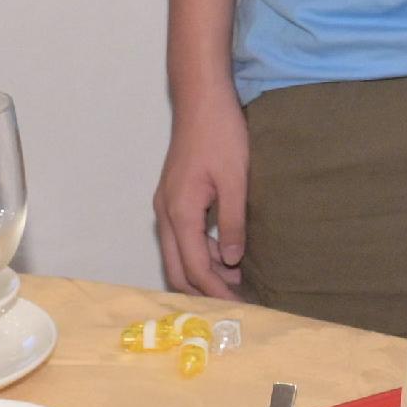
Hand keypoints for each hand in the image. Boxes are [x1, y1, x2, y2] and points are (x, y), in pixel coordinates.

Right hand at [155, 95, 250, 297]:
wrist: (201, 100)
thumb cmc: (221, 134)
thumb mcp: (236, 180)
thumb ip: (232, 223)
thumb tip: (233, 262)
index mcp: (180, 211)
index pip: (195, 268)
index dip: (216, 292)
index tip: (240, 307)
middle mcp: (166, 213)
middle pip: (177, 269)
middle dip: (204, 290)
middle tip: (236, 302)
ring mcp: (166, 205)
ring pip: (178, 255)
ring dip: (203, 271)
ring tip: (236, 280)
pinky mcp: (172, 198)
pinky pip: (182, 238)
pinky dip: (201, 252)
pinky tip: (226, 252)